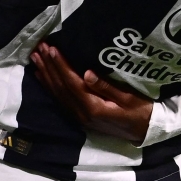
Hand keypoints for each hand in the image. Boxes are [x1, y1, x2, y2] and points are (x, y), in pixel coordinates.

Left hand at [30, 42, 152, 143]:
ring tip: (35, 58)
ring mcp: (79, 117)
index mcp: (94, 108)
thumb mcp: (129, 98)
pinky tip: (42, 76)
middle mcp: (82, 114)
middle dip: (49, 66)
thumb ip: (107, 87)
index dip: (61, 65)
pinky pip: (60, 100)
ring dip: (45, 74)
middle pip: (61, 87)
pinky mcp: (80, 117)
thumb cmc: (141, 112)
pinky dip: (49, 86)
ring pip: (57, 94)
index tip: (52, 49)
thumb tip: (87, 73)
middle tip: (39, 48)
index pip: (72, 83)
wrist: (145, 132)